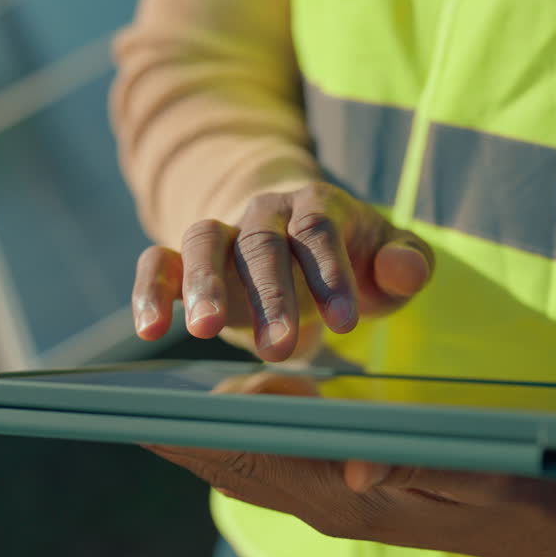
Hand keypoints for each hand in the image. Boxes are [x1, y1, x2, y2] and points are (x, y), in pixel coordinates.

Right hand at [131, 182, 433, 361]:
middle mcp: (264, 212)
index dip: (331, 275)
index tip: (346, 327)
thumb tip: (404, 271)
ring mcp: (222, 232)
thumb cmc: (355, 260)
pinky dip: (150, 291)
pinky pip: (158, 263)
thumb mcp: (390, 263)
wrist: (300, 245)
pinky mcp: (184, 258)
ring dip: (204, 286)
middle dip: (272, 297)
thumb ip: (407, 264)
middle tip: (282, 350)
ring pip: (203, 242)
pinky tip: (148, 330)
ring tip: (206, 331)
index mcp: (317, 206)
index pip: (319, 231)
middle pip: (262, 244)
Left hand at [146, 373, 555, 556]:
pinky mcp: (355, 492)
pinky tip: (225, 418)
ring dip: (202, 441)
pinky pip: (281, 465)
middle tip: (120, 406)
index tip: (146, 409)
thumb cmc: (529, 487)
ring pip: (252, 468)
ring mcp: (342, 500)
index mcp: (355, 499)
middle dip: (179, 437)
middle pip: (237, 466)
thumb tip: (352, 464)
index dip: (200, 433)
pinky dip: (242, 441)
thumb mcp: (483, 470)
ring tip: (152, 411)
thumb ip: (417, 466)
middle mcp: (336, 503)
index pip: (257, 461)